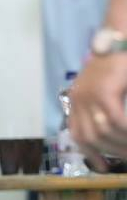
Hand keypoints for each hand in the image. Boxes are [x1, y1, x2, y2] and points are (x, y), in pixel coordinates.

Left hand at [69, 53, 126, 170]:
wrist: (119, 33)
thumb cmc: (119, 59)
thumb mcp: (107, 86)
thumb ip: (105, 106)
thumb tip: (113, 128)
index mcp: (76, 100)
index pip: (78, 134)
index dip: (89, 153)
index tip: (102, 166)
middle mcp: (78, 100)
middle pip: (89, 137)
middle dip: (108, 151)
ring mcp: (89, 96)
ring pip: (102, 131)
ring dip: (120, 143)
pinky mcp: (104, 91)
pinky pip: (114, 120)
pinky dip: (125, 130)